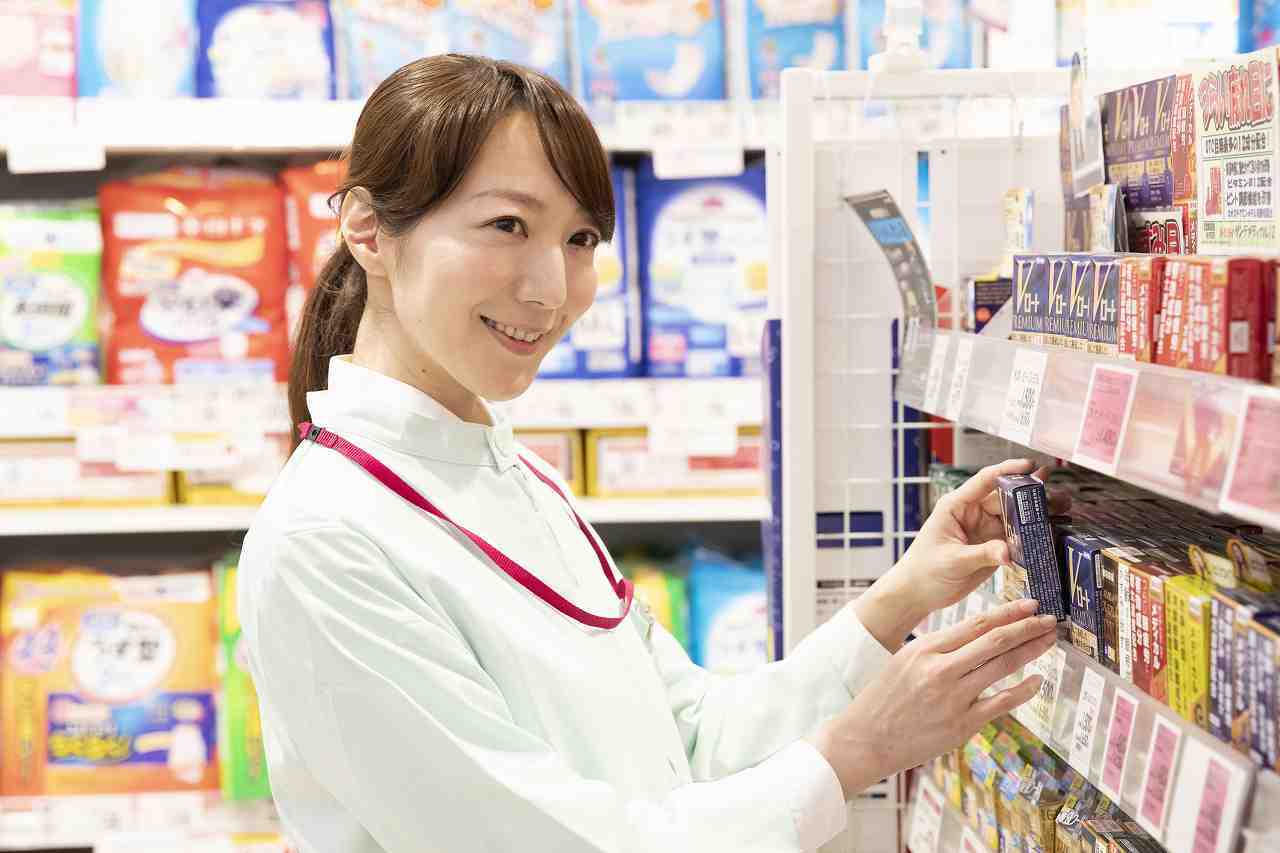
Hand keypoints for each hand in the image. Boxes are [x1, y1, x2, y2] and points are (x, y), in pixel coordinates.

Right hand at [809, 599, 1057, 799]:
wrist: (866, 739)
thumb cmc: (886, 697)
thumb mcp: (905, 660)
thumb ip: (939, 647)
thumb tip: (977, 634)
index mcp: (924, 649)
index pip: (976, 623)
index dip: (1008, 612)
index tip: (1030, 604)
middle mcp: (939, 670)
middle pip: (994, 640)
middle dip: (1027, 627)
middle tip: (1050, 618)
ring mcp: (952, 698)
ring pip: (1001, 666)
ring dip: (1030, 651)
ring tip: (1049, 640)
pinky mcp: (961, 725)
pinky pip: (1001, 703)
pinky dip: (1024, 690)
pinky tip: (1038, 681)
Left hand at [855, 460, 1066, 648]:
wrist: (918, 593)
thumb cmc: (924, 571)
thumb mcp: (952, 561)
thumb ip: (982, 554)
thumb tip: (1009, 552)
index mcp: (957, 506)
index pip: (985, 481)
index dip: (1008, 471)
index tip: (1030, 466)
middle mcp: (973, 513)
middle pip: (1007, 499)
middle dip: (1033, 496)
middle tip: (1059, 495)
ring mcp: (985, 530)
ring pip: (1016, 518)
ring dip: (1038, 514)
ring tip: (1065, 509)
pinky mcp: (994, 547)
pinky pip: (1017, 538)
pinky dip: (1034, 536)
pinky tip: (1053, 533)